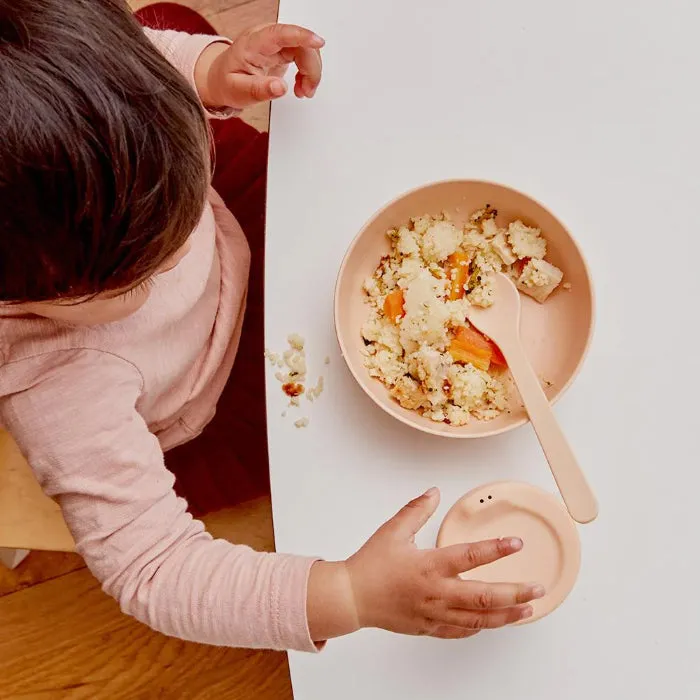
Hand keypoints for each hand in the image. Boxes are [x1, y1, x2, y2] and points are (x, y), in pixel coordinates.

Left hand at [195, 24, 323, 108]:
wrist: (221, 79)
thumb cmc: (227, 82)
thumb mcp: (238, 91)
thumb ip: (259, 90)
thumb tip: (280, 88)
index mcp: (253, 44)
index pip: (280, 33)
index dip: (301, 36)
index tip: (318, 42)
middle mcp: (266, 38)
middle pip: (299, 44)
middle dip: (310, 68)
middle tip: (307, 91)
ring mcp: (276, 42)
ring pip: (305, 49)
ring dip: (311, 72)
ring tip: (303, 91)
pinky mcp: (283, 49)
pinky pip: (304, 55)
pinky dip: (308, 72)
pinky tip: (301, 84)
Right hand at [307, 488, 544, 641]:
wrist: (352, 597)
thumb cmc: (370, 565)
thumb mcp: (393, 530)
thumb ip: (417, 509)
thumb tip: (434, 492)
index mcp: (429, 565)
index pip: (470, 556)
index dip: (496, 549)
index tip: (516, 543)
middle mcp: (436, 592)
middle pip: (484, 596)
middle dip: (515, 593)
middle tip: (537, 588)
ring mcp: (435, 613)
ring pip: (478, 619)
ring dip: (506, 615)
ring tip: (527, 610)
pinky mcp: (429, 627)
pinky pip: (461, 631)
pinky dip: (480, 627)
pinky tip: (492, 623)